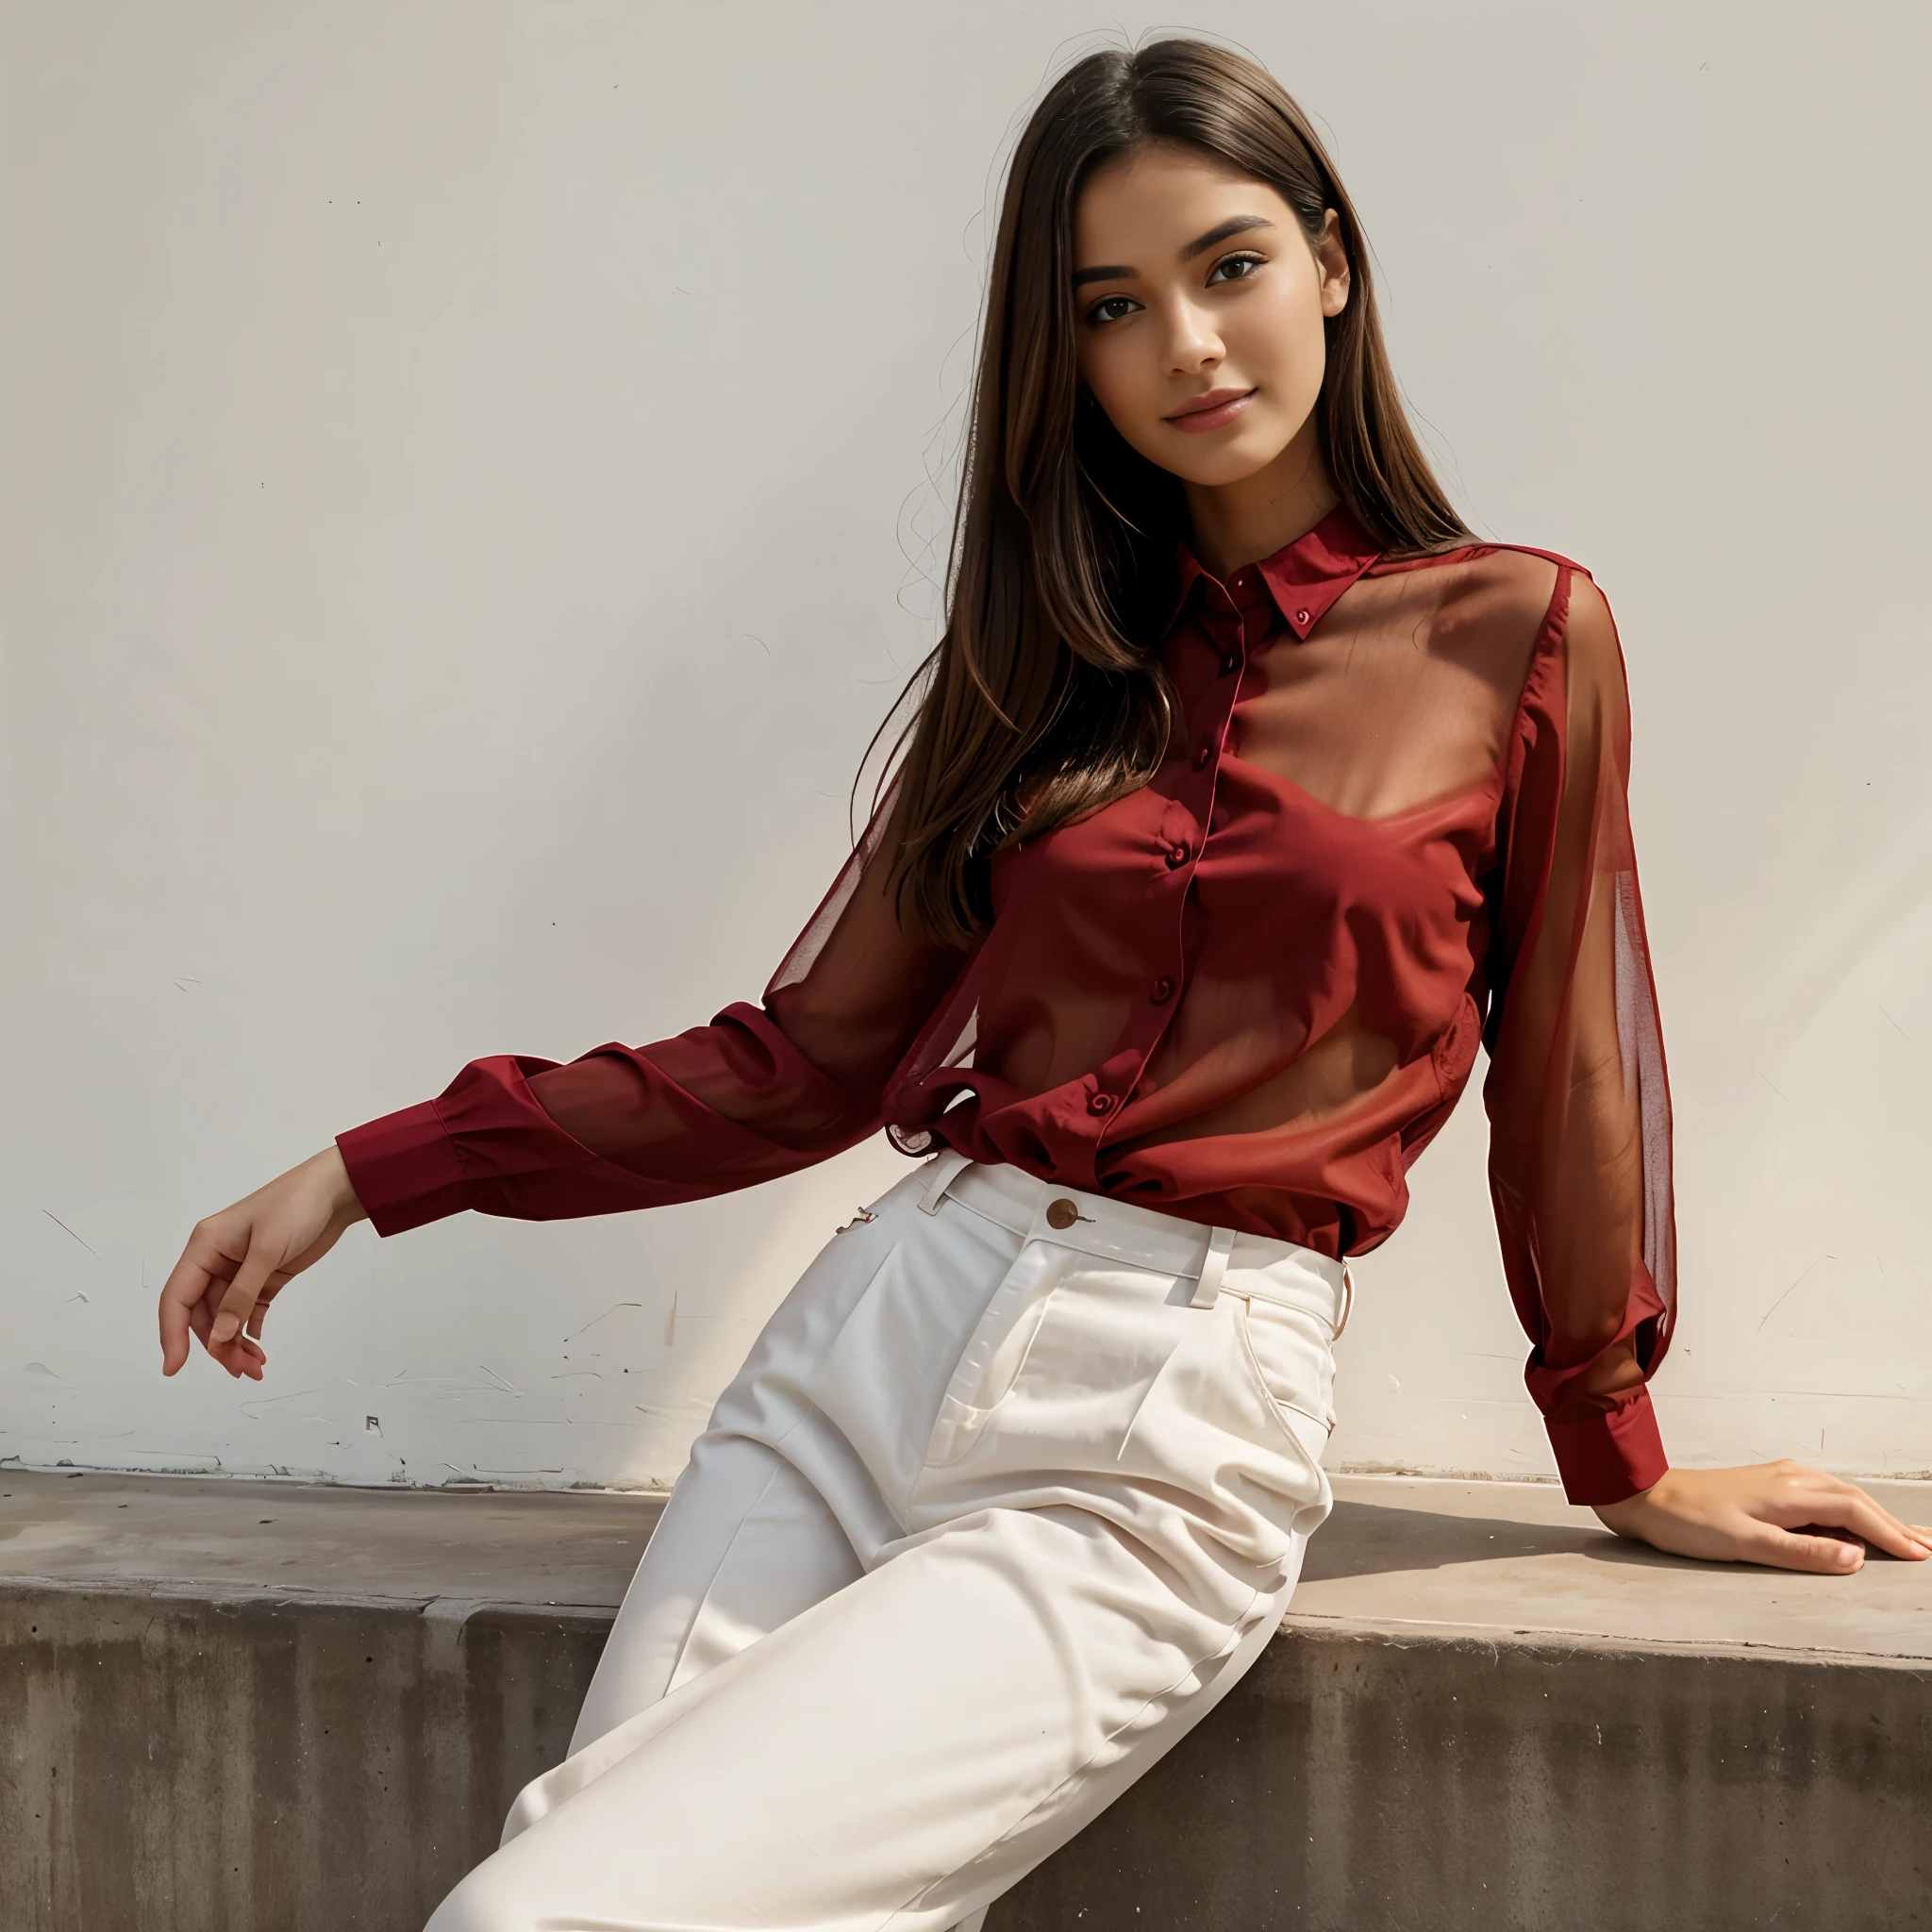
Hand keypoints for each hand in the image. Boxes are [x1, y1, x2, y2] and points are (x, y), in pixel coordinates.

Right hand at [158, 1146, 368, 1380]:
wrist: (336, 1191)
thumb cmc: (296, 1207)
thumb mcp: (266, 1251)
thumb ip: (241, 1295)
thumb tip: (220, 1336)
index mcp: (204, 1247)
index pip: (178, 1297)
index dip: (172, 1334)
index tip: (175, 1367)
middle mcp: (215, 1259)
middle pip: (203, 1313)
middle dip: (218, 1345)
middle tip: (242, 1370)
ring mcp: (240, 1269)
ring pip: (225, 1316)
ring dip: (235, 1342)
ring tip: (255, 1367)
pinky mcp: (264, 1276)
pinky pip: (247, 1310)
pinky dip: (249, 1331)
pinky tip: (258, 1347)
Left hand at [1595, 1461, 1931, 1573]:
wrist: (1647, 1496)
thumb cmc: (1690, 1523)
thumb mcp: (1748, 1545)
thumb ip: (1803, 1553)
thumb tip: (1856, 1558)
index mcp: (1790, 1493)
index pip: (1856, 1513)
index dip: (1891, 1535)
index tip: (1922, 1555)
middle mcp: (1790, 1479)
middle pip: (1856, 1500)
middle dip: (1893, 1524)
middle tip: (1929, 1547)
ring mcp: (1779, 1478)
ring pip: (1841, 1496)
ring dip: (1874, 1516)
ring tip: (1904, 1537)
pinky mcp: (1768, 1485)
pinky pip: (1821, 1496)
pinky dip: (1848, 1510)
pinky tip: (1853, 1523)